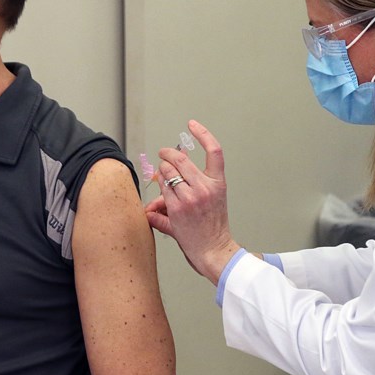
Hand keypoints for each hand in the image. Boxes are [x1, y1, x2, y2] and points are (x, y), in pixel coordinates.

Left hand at [144, 120, 240, 284]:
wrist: (214, 250)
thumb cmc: (212, 227)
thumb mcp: (211, 200)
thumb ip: (190, 185)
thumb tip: (163, 178)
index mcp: (218, 182)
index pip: (214, 150)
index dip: (203, 133)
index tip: (192, 123)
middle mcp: (205, 187)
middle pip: (180, 158)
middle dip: (166, 153)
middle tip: (162, 154)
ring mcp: (191, 197)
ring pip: (167, 173)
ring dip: (161, 174)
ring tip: (162, 184)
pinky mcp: (177, 209)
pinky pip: (160, 192)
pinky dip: (156, 196)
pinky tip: (157, 205)